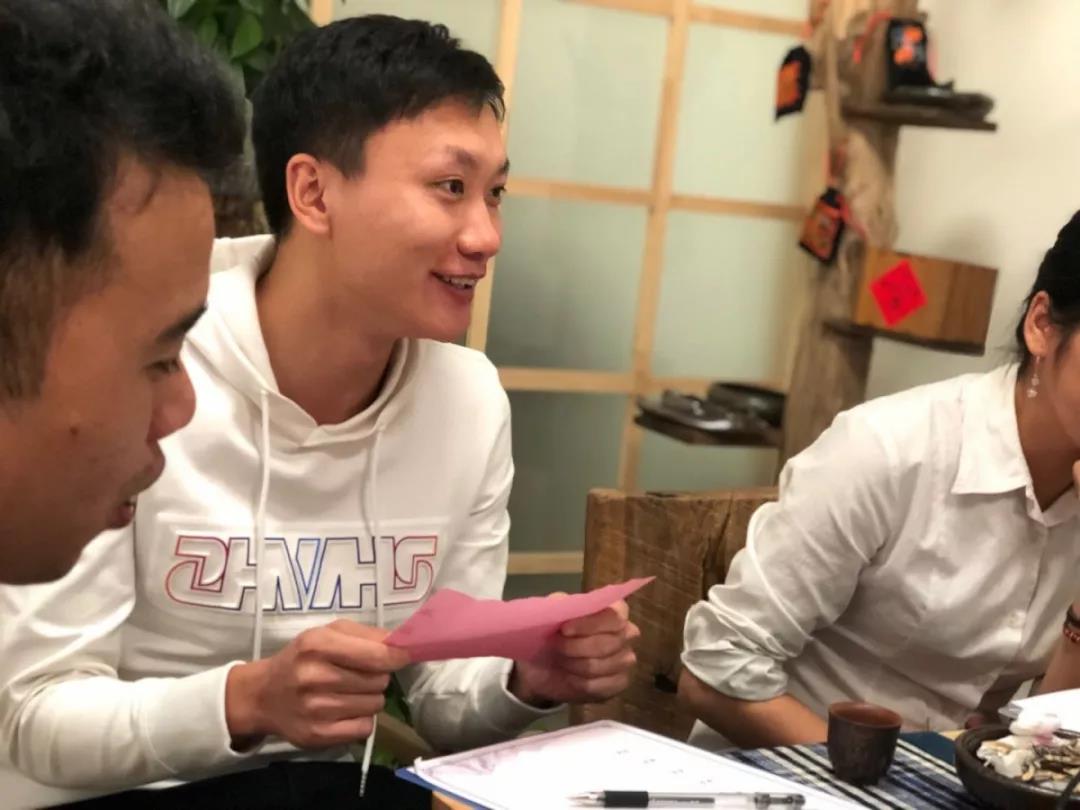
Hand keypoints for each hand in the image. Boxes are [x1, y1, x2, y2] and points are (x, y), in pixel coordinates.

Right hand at [225, 620, 409, 749]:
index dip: (397, 656)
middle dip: (377, 676)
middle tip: (358, 674)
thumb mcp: (326, 634)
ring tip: (348, 692)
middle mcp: (315, 676)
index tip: (404, 656)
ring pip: (375, 704)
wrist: (262, 695)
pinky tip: (345, 711)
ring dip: (370, 698)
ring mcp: (316, 709)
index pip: (377, 655)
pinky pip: (364, 728)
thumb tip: (402, 644)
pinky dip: (361, 720)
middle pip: (379, 680)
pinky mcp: (318, 735)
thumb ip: (366, 635)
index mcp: (318, 644)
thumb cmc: (301, 658)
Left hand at [509, 598, 639, 706]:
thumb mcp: (551, 613)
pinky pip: (601, 685)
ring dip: (575, 664)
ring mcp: (625, 659)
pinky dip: (580, 682)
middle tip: (556, 646)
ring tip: (561, 660)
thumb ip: (560, 604)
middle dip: (576, 647)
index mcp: (615, 609)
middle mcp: (627, 632)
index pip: (615, 616)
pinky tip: (570, 677)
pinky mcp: (619, 683)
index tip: (564, 629)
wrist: (543, 666)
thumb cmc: (551, 632)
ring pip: (603, 666)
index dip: (590, 624)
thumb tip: (566, 604)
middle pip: (609, 643)